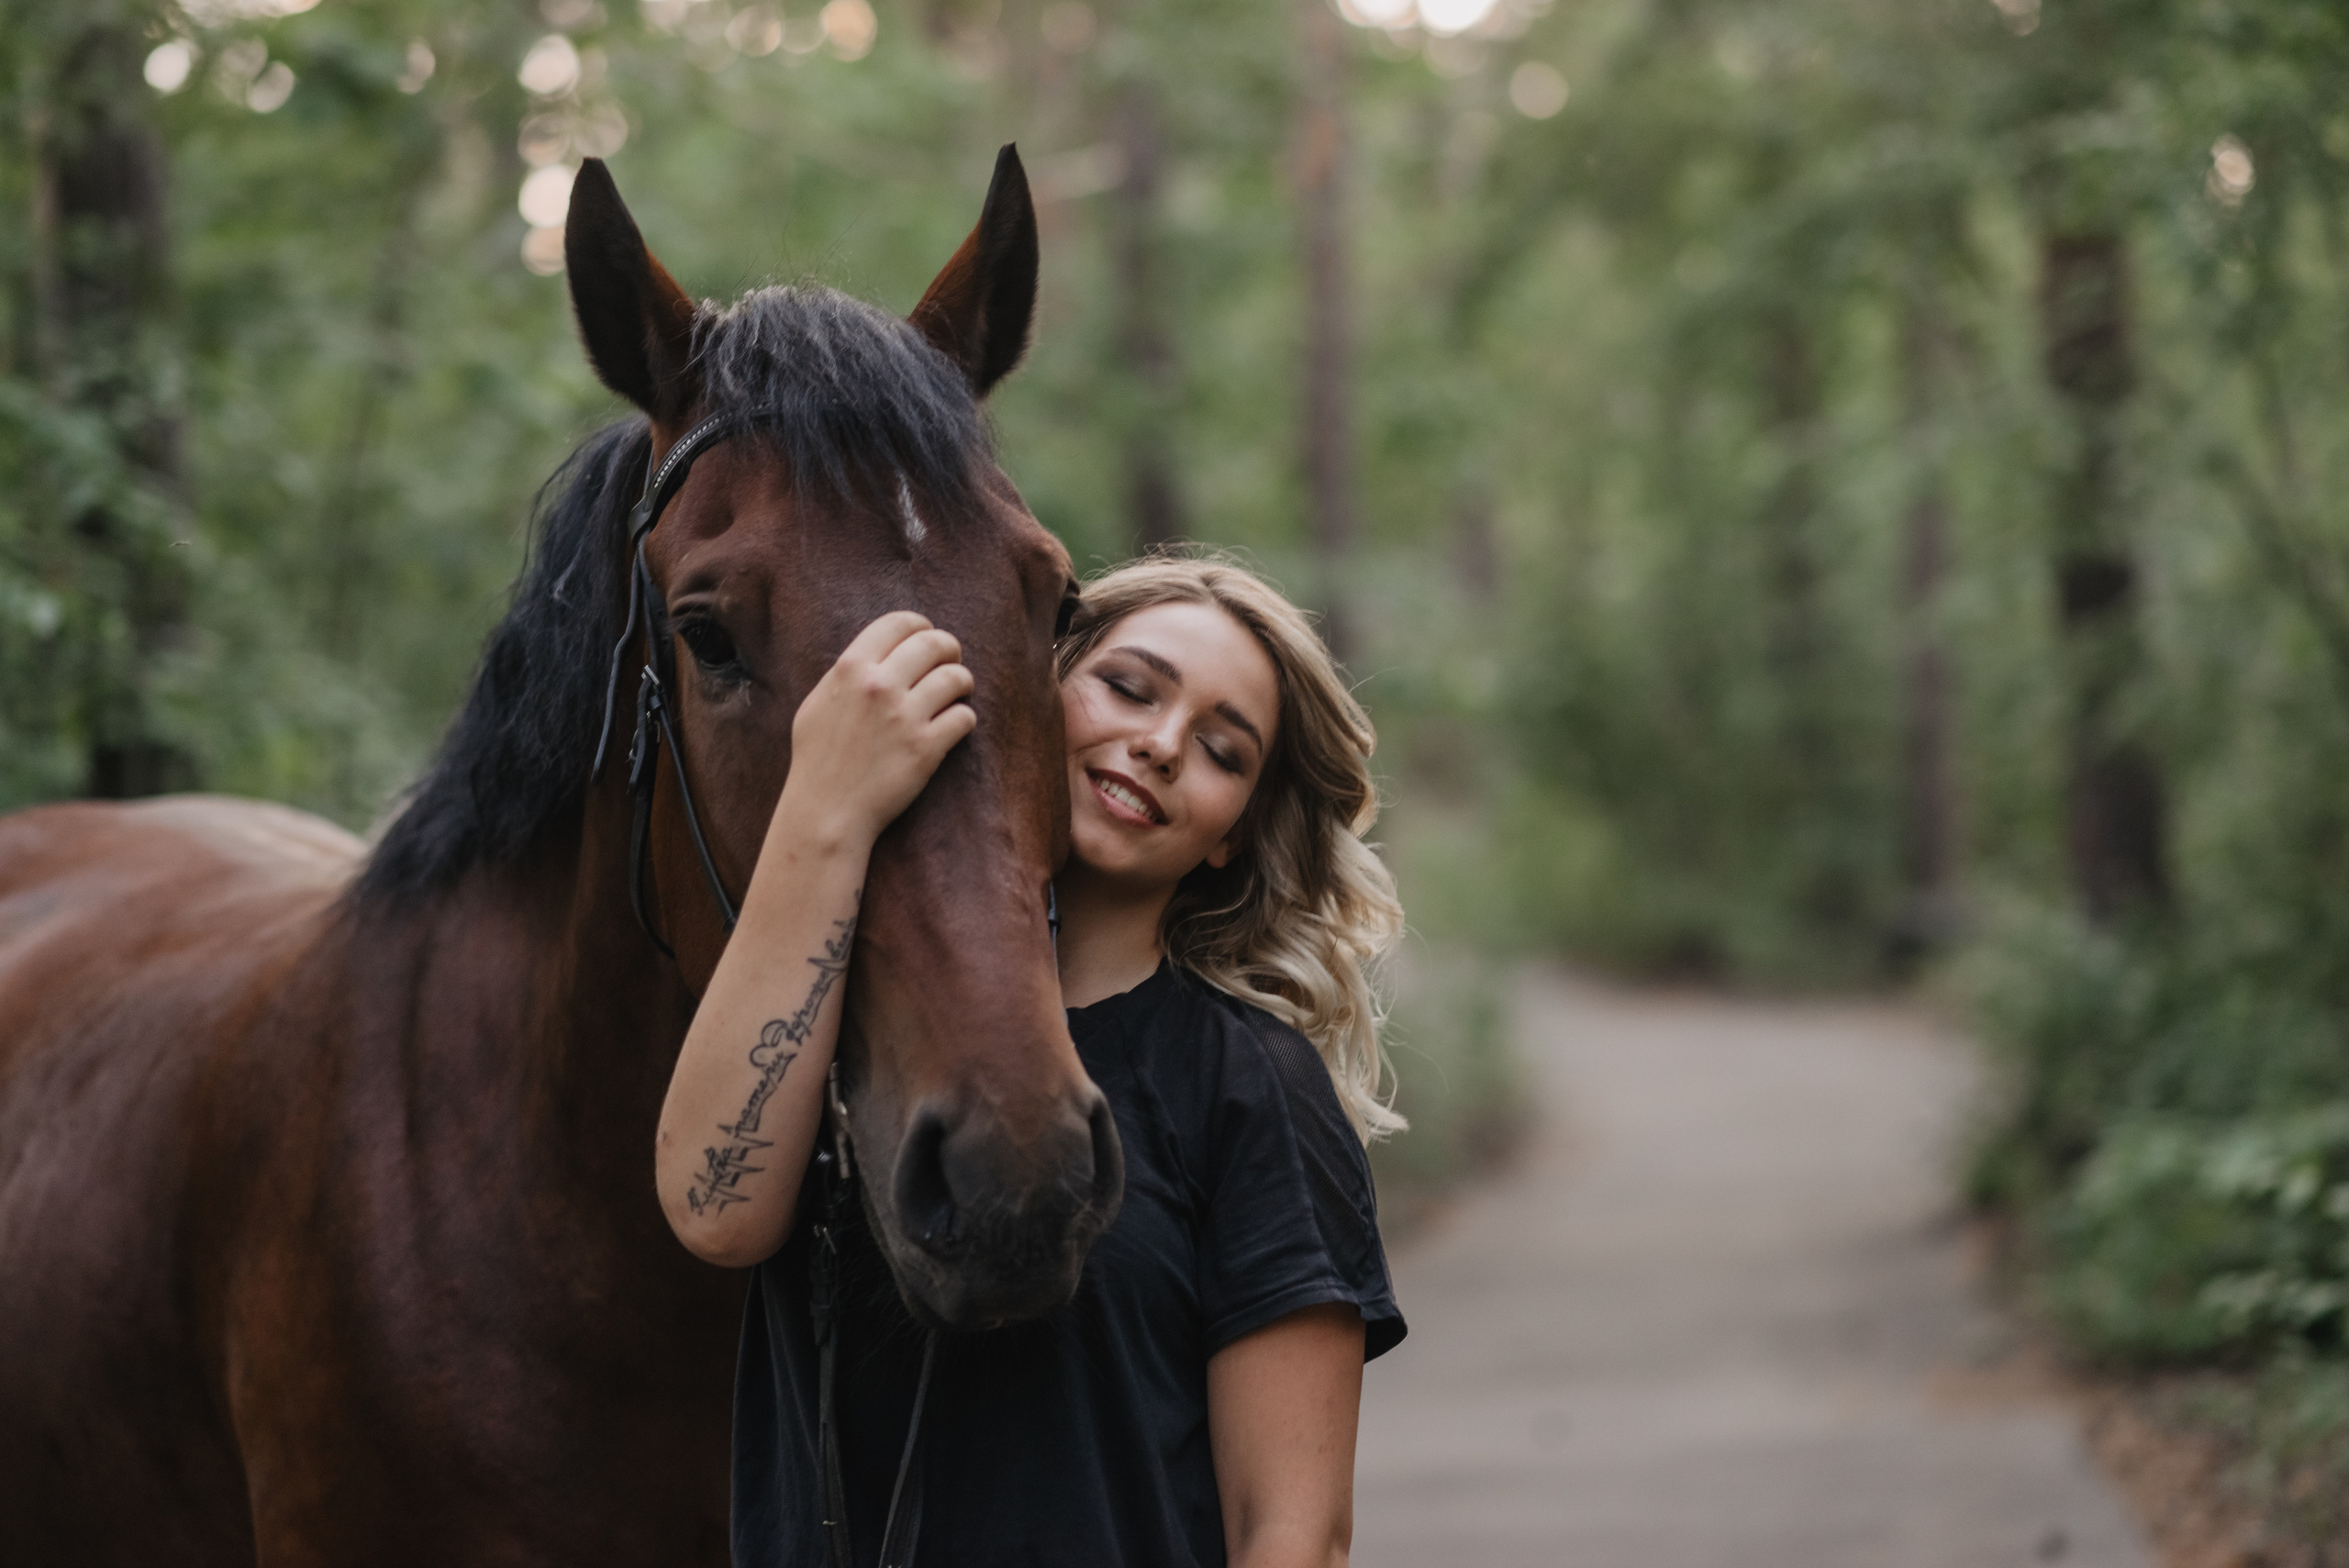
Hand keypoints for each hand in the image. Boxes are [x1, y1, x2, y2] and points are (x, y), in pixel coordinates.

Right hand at [776, 612, 975, 849]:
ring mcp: (905, 717)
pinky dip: (964, 719)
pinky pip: (964, 717)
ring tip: (957, 693)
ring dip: (962, 682)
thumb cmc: (817, 759)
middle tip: (952, 660)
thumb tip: (877, 654)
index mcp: (850, 668)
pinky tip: (954, 725)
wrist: (826, 811)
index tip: (928, 635)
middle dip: (950, 649)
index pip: (899, 623)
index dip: (921, 625)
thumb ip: (846, 674)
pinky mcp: (926, 748)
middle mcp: (879, 686)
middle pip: (935, 643)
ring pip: (956, 678)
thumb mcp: (818, 703)